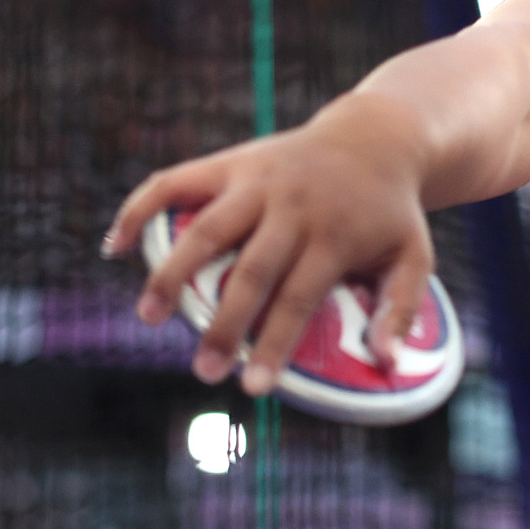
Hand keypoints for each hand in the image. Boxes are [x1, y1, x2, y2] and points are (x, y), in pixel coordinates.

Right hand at [100, 94, 437, 397]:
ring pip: (207, 229)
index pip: (299, 298)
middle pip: (250, 271)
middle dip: (224, 325)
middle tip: (204, 371)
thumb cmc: (388, 211)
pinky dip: (140, 209)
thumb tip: (389, 361)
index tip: (254, 390)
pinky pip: (175, 182)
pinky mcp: (231, 162)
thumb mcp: (414, 255)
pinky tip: (115, 245)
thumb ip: (403, 307)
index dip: (274, 344)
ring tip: (149, 316)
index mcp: (335, 234)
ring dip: (173, 273)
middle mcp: (293, 207)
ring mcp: (258, 181)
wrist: (376, 138)